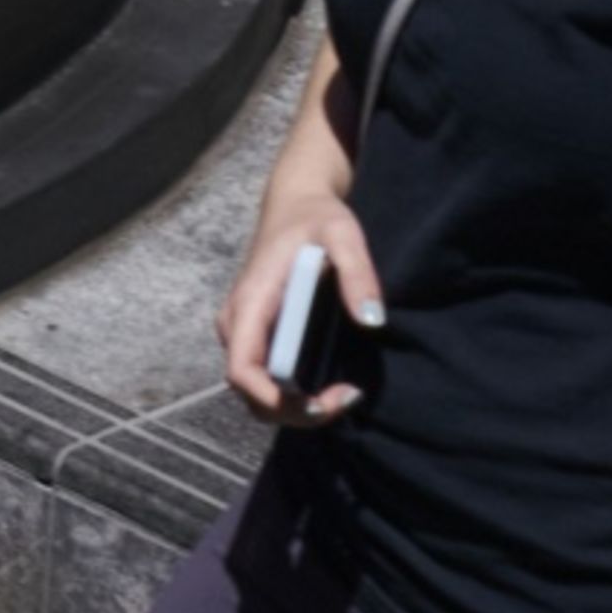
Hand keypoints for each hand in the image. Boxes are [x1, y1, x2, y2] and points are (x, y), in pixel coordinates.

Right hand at [215, 200, 381, 423]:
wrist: (294, 201)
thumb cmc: (315, 216)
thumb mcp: (343, 233)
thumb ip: (358, 274)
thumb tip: (373, 321)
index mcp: (250, 303)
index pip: (242, 370)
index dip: (275, 398)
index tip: (323, 401)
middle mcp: (237, 324)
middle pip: (249, 392)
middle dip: (294, 410)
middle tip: (347, 399)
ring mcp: (245, 331)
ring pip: (255, 391)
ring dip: (295, 406)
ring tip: (344, 394)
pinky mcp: (257, 333)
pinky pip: (265, 377)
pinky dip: (294, 393)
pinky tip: (330, 383)